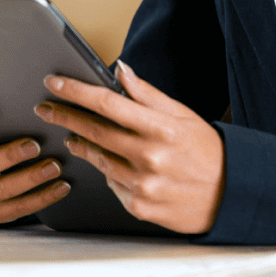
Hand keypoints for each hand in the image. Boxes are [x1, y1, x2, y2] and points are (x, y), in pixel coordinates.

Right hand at [0, 112, 69, 223]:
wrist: (1, 173)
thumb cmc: (3, 138)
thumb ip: (6, 114)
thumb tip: (39, 88)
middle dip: (8, 156)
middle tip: (34, 146)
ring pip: (0, 190)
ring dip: (30, 178)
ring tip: (55, 167)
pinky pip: (18, 209)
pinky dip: (42, 198)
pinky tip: (62, 186)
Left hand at [35, 60, 225, 234]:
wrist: (229, 195)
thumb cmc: (206, 150)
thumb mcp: (182, 115)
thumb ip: (147, 93)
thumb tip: (121, 69)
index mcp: (161, 128)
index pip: (107, 104)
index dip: (76, 91)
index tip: (54, 83)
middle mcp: (149, 157)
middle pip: (94, 132)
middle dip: (64, 116)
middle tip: (45, 107)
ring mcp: (143, 185)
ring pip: (98, 160)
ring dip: (80, 145)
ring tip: (71, 136)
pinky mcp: (139, 207)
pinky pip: (112, 184)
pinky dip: (107, 171)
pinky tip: (111, 164)